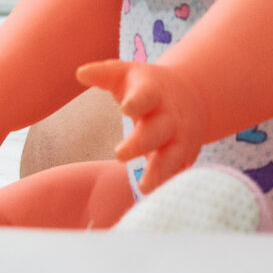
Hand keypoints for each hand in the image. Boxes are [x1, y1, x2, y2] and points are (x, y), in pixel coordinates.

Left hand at [77, 59, 212, 192]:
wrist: (192, 94)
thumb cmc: (147, 86)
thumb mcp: (128, 74)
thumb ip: (104, 74)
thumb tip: (80, 73)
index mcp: (154, 92)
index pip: (147, 96)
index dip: (138, 102)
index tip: (126, 108)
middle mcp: (170, 116)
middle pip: (158, 130)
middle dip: (141, 143)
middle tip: (119, 154)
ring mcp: (180, 137)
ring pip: (173, 156)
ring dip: (161, 172)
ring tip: (144, 187)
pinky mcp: (186, 156)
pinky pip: (179, 172)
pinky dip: (170, 185)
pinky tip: (157, 200)